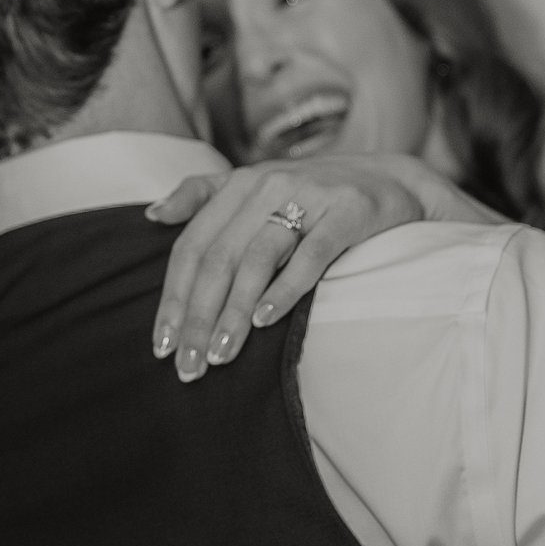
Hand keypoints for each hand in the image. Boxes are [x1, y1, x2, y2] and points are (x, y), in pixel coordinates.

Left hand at [145, 156, 434, 377]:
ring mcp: (308, 196)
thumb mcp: (256, 186)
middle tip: (189, 366)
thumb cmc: (314, 194)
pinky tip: (265, 320)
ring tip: (221, 354)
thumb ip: (203, 194)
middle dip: (198, 317)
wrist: (391, 180)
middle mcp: (266, 185)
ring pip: (257, 259)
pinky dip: (285, 288)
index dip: (173, 297)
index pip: (192, 246)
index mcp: (239, 185)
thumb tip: (153, 216)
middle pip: (218, 258)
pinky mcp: (346, 212)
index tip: (162, 345)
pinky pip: (310, 255)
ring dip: (234, 312)